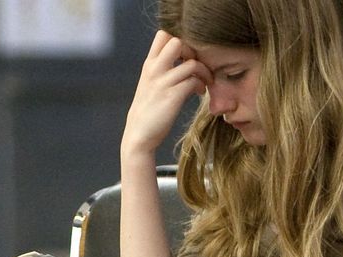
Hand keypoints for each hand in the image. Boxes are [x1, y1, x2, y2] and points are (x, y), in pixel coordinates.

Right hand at [122, 31, 210, 161]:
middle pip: (177, 41)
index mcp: (149, 65)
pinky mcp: (172, 97)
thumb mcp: (149, 84)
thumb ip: (161, 69)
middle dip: (192, 51)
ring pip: (191, 62)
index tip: (186, 54)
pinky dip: (201, 85)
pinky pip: (194, 81)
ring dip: (203, 71)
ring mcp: (163, 83)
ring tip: (204, 81)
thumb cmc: (147, 111)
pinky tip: (199, 93)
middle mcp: (154, 70)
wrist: (138, 136)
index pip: (163, 35)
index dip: (180, 39)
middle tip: (196, 65)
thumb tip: (181, 59)